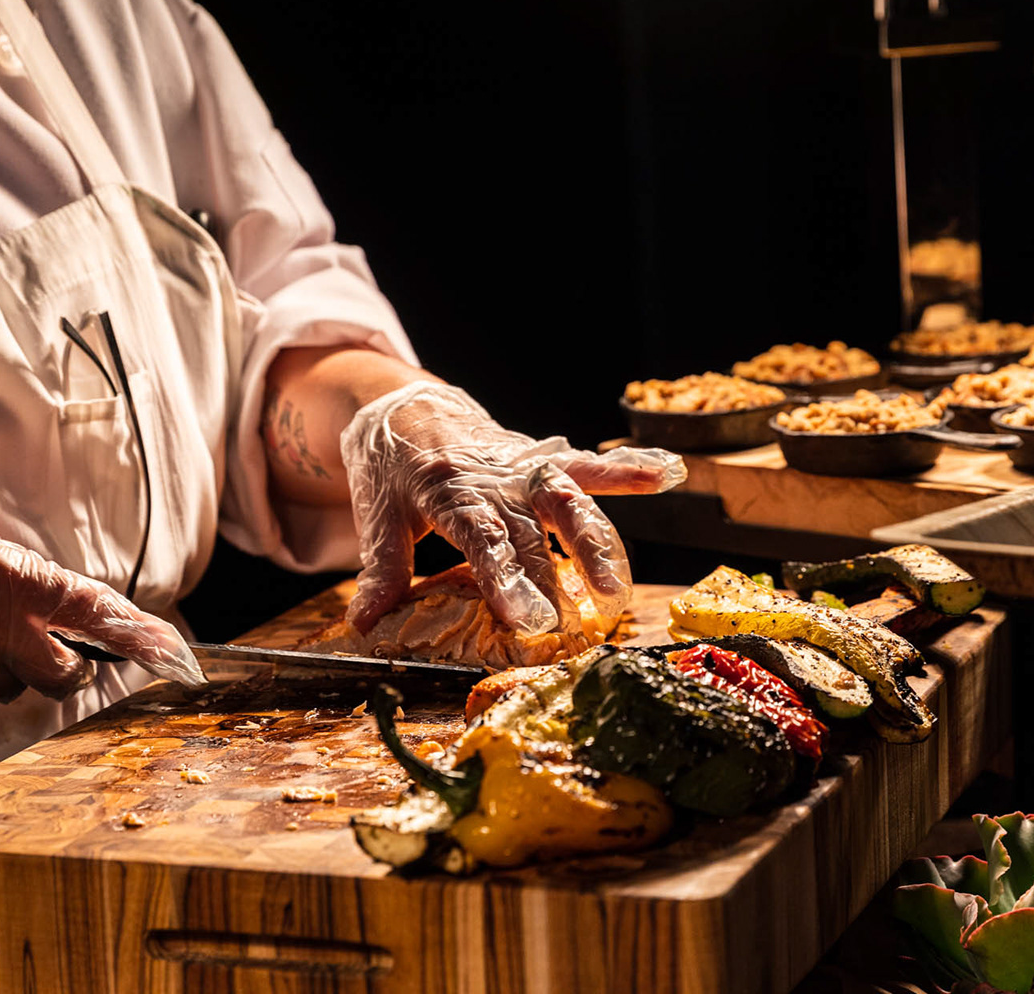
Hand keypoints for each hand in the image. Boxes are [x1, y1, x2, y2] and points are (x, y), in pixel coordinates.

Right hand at [0, 507, 203, 721]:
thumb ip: (51, 590)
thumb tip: (115, 623)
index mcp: (12, 580)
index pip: (95, 614)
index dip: (140, 638)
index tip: (177, 656)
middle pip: (63, 676)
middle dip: (63, 666)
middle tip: (34, 641)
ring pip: (16, 692)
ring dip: (5, 671)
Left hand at [340, 382, 685, 635]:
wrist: (404, 405)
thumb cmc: (391, 465)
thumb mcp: (377, 514)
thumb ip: (380, 569)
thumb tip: (365, 623)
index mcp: (447, 487)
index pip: (481, 536)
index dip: (503, 576)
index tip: (523, 616)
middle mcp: (493, 475)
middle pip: (530, 532)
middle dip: (550, 581)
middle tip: (568, 627)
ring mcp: (522, 467)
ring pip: (568, 501)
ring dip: (595, 544)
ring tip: (617, 589)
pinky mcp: (542, 460)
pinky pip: (589, 465)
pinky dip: (628, 468)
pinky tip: (668, 473)